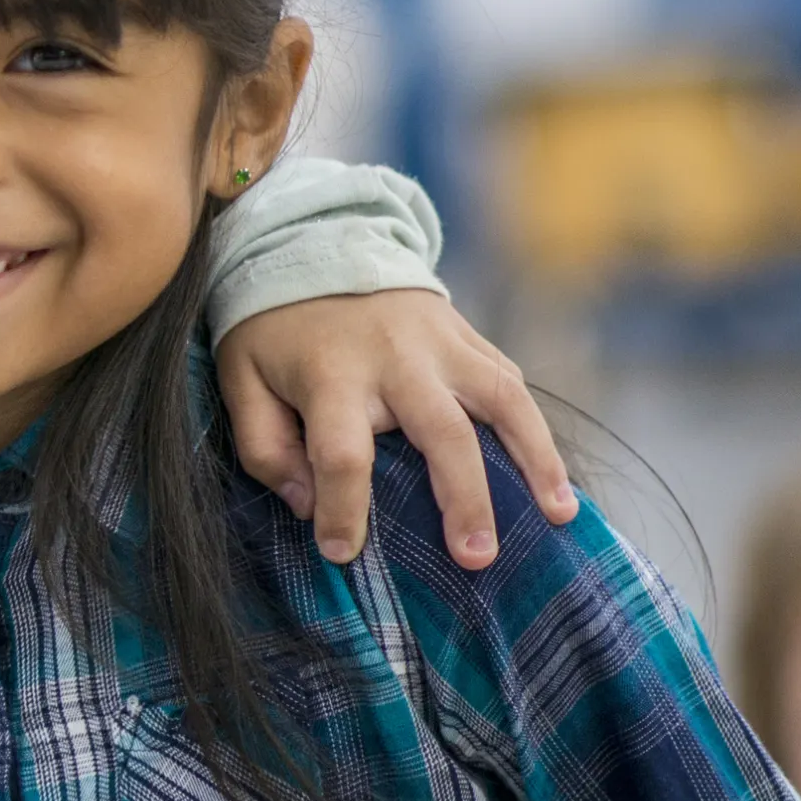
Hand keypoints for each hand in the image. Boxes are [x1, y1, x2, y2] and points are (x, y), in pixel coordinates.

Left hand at [214, 290, 575, 567]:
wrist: (316, 241)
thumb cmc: (275, 329)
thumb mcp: (241, 378)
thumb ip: (265, 446)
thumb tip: (306, 505)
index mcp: (330, 374)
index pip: (341, 454)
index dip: (342, 509)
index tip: (341, 552)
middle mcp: (396, 358)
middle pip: (441, 433)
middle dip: (463, 500)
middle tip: (477, 559)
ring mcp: (442, 343)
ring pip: (503, 402)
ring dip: (536, 460)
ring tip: (559, 515)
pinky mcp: (468, 336)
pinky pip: (512, 384)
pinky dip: (535, 430)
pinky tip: (550, 475)